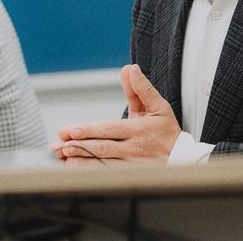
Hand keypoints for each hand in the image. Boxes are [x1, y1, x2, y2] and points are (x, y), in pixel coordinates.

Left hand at [52, 64, 181, 163]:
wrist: (183, 158)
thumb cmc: (167, 130)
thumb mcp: (158, 105)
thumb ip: (141, 88)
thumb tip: (130, 69)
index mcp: (138, 129)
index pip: (110, 130)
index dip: (90, 131)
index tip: (71, 130)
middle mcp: (133, 148)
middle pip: (102, 147)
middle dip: (79, 145)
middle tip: (59, 144)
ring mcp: (130, 164)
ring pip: (101, 162)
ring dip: (80, 159)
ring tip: (62, 155)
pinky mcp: (128, 174)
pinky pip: (106, 173)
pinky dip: (88, 170)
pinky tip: (74, 166)